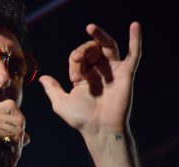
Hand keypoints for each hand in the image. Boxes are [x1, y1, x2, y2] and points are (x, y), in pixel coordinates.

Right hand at [0, 99, 27, 166]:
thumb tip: (28, 137)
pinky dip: (17, 151)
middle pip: (18, 115)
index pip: (11, 106)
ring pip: (19, 128)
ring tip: (13, 158)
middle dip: (21, 132)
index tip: (14, 140)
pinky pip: (15, 138)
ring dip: (19, 145)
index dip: (17, 122)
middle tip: (15, 150)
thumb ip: (3, 136)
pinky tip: (11, 160)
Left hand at [39, 22, 141, 142]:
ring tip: (91, 28)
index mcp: (83, 77)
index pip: (78, 59)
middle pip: (92, 49)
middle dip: (84, 49)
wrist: (99, 129)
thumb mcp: (60, 103)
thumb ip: (52, 89)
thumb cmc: (80, 119)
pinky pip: (134, 54)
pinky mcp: (126, 74)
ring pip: (108, 47)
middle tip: (77, 56)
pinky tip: (135, 26)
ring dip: (100, 36)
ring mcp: (113, 71)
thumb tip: (42, 77)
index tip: (74, 74)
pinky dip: (136, 39)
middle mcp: (99, 71)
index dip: (75, 60)